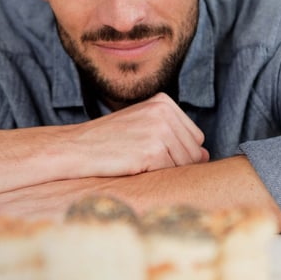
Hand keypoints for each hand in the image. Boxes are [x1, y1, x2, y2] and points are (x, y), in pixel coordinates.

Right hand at [65, 93, 208, 177]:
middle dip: (174, 163)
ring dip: (164, 172)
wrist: (75, 148)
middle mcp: (164, 112)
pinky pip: (170, 174)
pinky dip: (155, 178)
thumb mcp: (142, 125)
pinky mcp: (152, 152)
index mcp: (164, 101)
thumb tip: (205, 156)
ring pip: (184, 165)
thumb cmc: (107, 140)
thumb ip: (174, 135)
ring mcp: (159, 131)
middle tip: (143, 160)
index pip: (195, 137)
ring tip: (138, 163)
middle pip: (193, 152)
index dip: (177, 152)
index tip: (151, 151)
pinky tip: (135, 169)